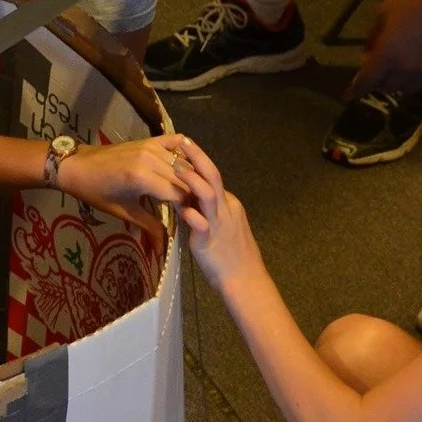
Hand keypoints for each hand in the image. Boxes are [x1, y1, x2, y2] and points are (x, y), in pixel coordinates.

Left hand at [56, 134, 193, 242]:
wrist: (77, 166)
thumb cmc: (97, 192)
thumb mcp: (123, 211)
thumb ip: (149, 226)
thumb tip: (164, 249)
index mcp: (142, 178)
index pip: (178, 194)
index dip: (187, 208)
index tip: (190, 217)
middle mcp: (151, 158)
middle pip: (185, 179)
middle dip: (191, 194)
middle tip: (194, 207)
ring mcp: (151, 145)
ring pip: (183, 163)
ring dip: (190, 177)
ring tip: (191, 191)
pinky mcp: (150, 139)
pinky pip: (176, 142)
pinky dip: (185, 152)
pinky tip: (188, 165)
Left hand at [170, 138, 264, 292]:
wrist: (245, 280)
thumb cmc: (231, 255)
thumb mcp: (221, 226)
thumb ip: (204, 211)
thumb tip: (186, 200)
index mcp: (228, 204)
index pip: (212, 177)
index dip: (197, 161)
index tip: (183, 147)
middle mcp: (225, 208)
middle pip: (213, 176)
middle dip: (197, 157)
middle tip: (182, 142)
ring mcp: (219, 224)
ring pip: (208, 195)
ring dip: (192, 179)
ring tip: (177, 167)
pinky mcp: (210, 241)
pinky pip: (202, 225)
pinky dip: (192, 215)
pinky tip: (180, 210)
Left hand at [348, 0, 421, 98]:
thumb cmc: (415, 0)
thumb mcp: (383, 12)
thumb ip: (372, 36)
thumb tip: (367, 54)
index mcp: (386, 57)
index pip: (366, 81)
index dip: (354, 90)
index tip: (347, 97)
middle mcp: (404, 71)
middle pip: (385, 86)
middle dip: (377, 80)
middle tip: (377, 67)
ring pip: (405, 89)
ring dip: (396, 82)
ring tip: (397, 69)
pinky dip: (416, 82)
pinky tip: (417, 71)